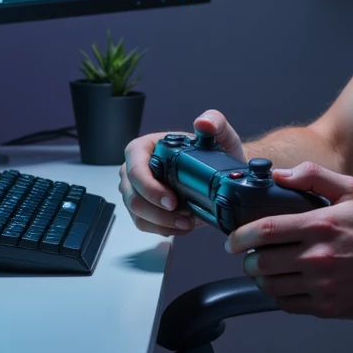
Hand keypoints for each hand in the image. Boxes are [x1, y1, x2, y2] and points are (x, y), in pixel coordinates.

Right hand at [119, 108, 243, 235]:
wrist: (218, 173)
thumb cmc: (213, 153)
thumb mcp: (220, 135)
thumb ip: (216, 122)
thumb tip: (203, 122)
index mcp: (144, 148)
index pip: (135, 168)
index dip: (150, 187)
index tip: (171, 200)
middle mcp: (135, 169)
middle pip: (133, 196)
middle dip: (158, 212)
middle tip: (185, 216)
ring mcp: (137, 191)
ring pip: (137, 214)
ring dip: (163, 224)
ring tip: (187, 223)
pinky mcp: (144, 208)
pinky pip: (145, 224)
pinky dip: (164, 229)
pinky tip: (181, 226)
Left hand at [225, 162, 352, 318]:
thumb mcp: (352, 190)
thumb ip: (314, 176)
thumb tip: (279, 175)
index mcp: (322, 224)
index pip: (265, 231)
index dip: (240, 237)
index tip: (233, 240)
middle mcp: (319, 257)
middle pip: (261, 262)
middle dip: (247, 260)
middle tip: (249, 256)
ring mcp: (323, 285)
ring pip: (270, 286)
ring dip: (260, 279)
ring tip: (265, 271)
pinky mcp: (327, 306)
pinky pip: (287, 304)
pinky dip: (279, 295)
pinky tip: (285, 284)